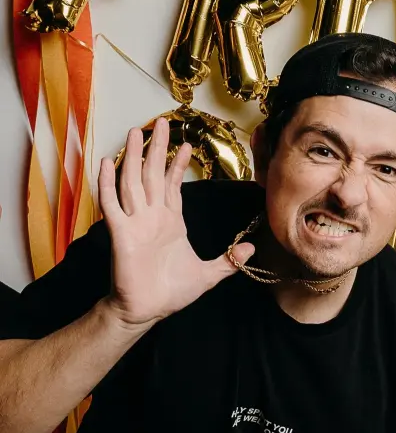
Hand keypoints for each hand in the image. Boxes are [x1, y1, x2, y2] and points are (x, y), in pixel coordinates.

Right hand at [98, 118, 254, 328]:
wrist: (147, 310)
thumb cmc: (171, 292)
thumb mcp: (209, 274)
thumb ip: (229, 261)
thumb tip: (251, 249)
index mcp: (170, 222)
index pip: (173, 186)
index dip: (178, 165)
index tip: (186, 145)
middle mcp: (151, 217)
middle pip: (153, 174)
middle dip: (157, 148)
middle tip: (161, 122)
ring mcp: (135, 222)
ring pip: (132, 182)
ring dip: (132, 157)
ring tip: (135, 133)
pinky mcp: (121, 233)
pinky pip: (111, 205)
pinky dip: (107, 184)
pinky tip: (106, 163)